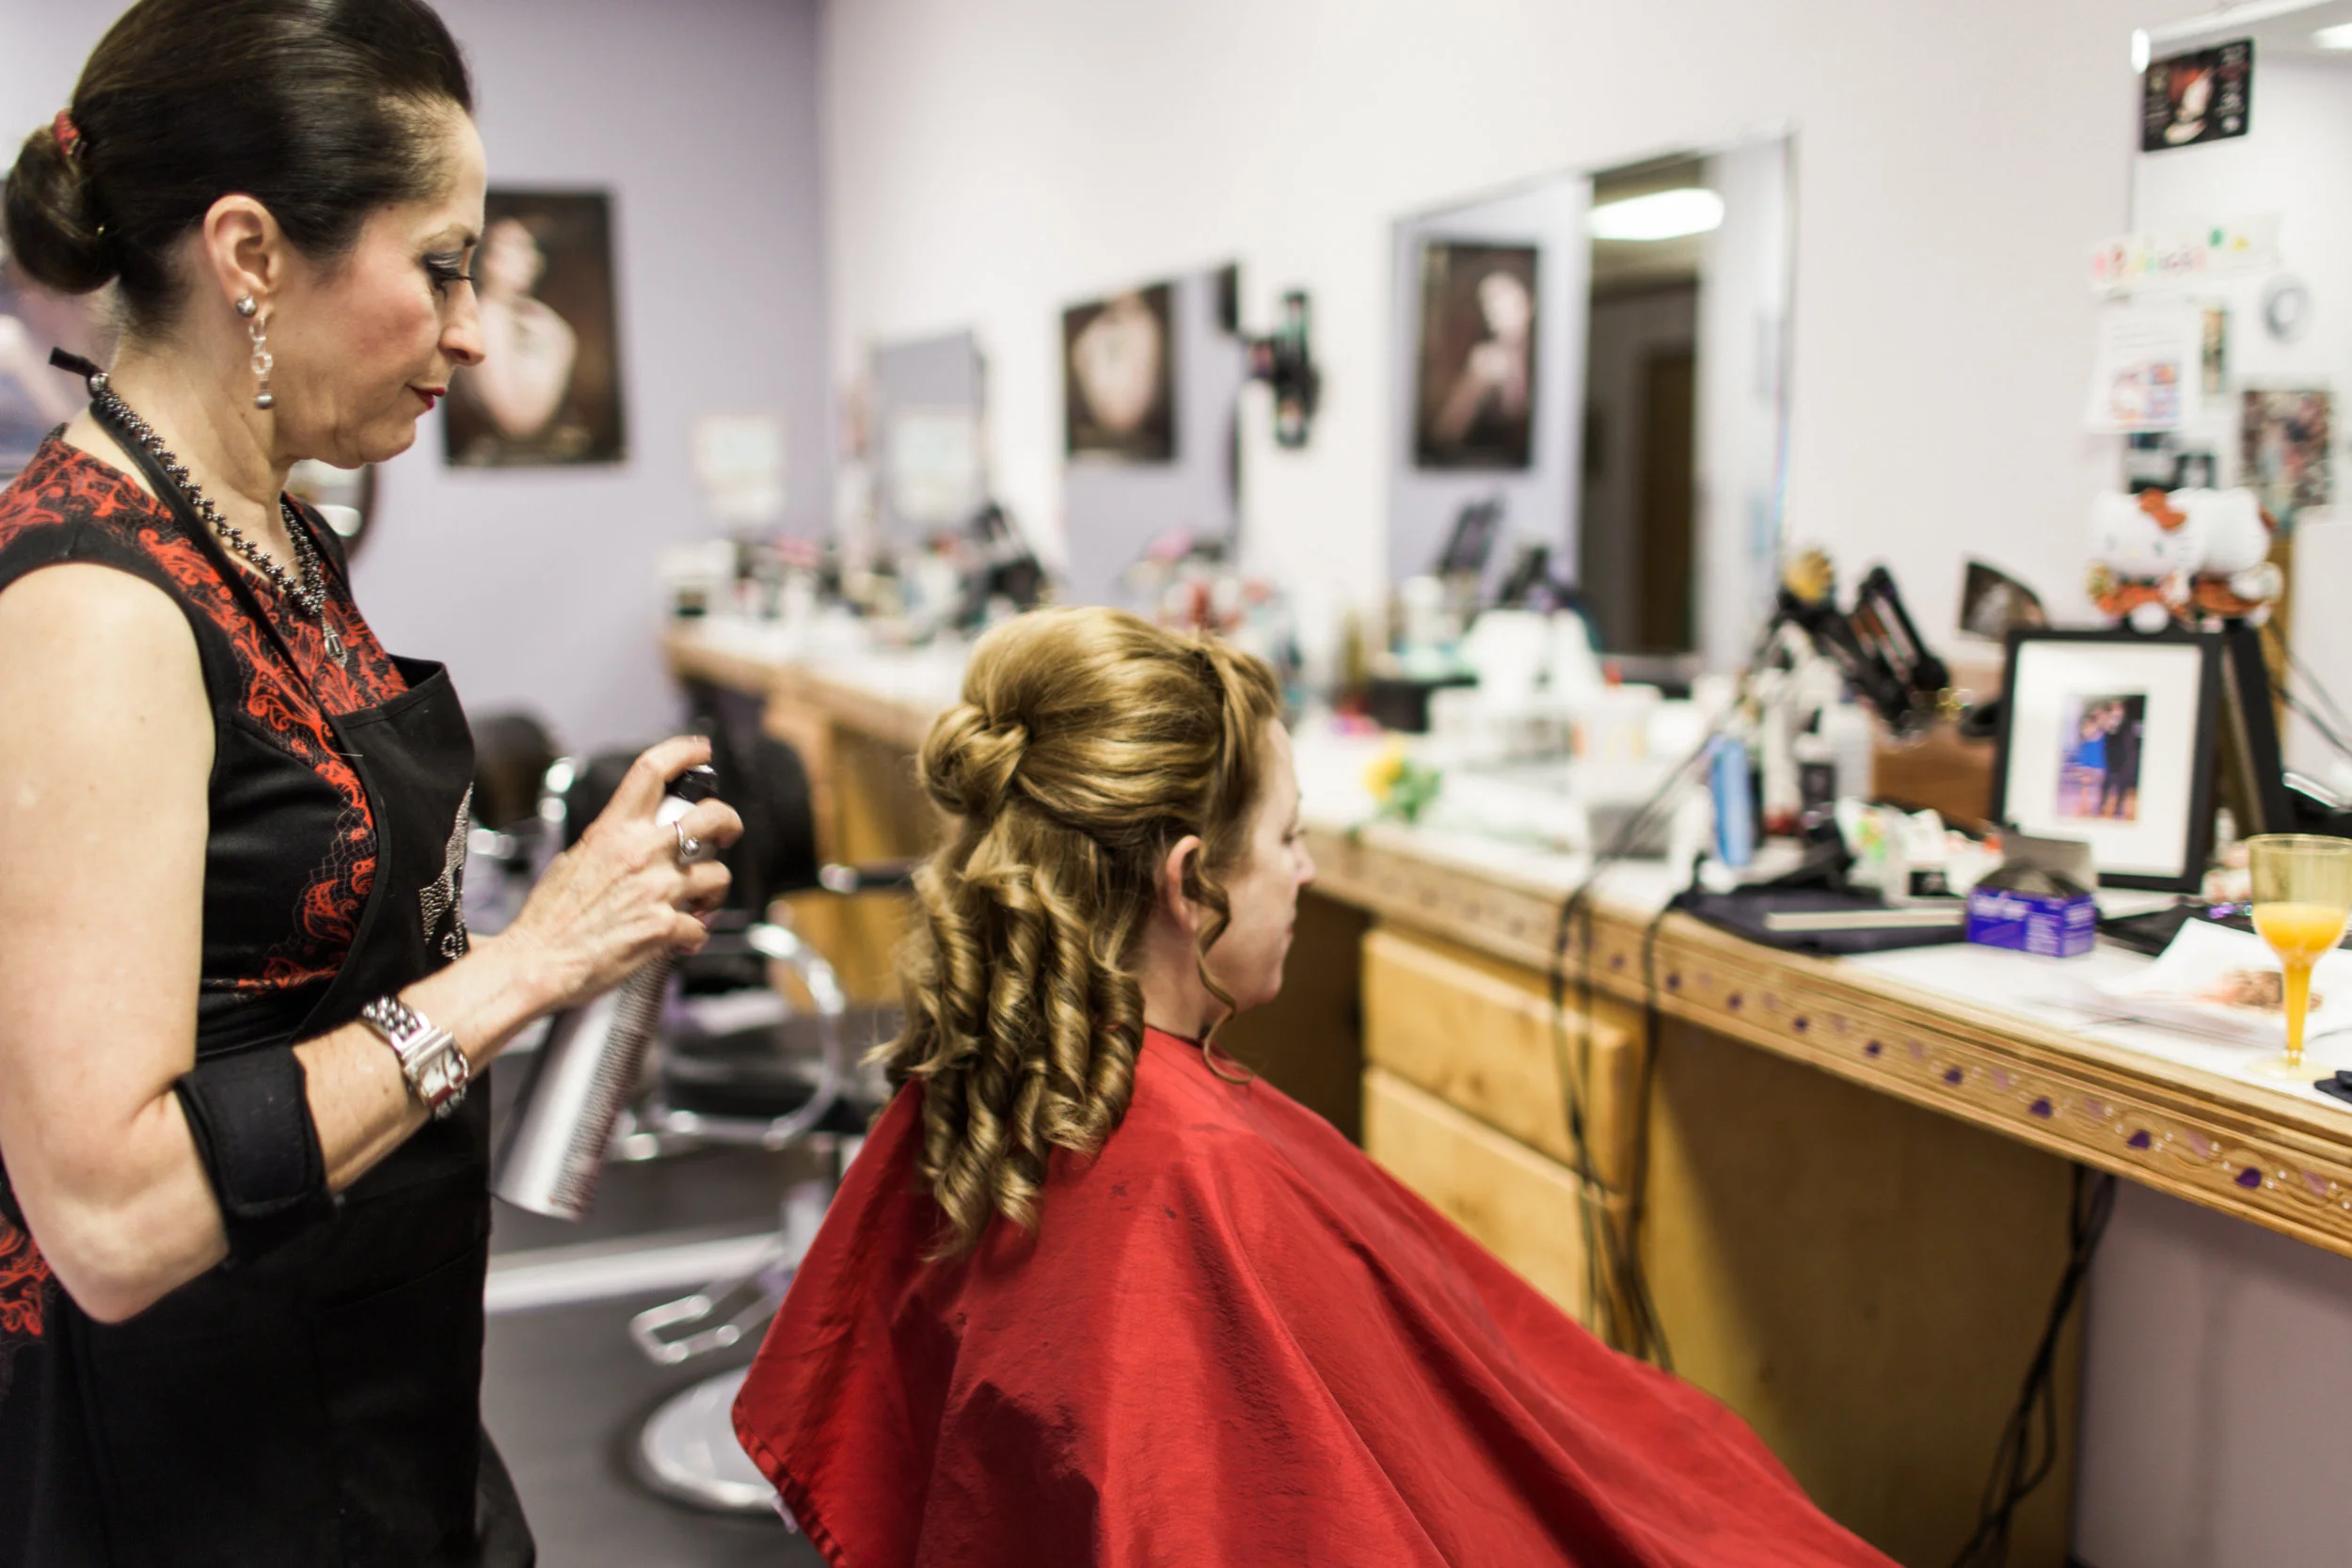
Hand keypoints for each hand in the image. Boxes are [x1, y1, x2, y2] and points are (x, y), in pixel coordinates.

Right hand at [496, 736, 742, 1010]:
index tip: (700, 748)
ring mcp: (657, 889)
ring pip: (718, 875)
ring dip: (713, 891)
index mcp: (613, 830)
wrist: (537, 963)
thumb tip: (626, 842)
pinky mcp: (665, 927)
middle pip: (712, 816)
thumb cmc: (548, 919)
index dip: (683, 751)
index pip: (652, 771)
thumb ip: (608, 845)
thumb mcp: (573, 861)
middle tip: (726, 833)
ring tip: (698, 903)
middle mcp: (640, 853)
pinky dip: (694, 936)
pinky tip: (678, 941)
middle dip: (729, 823)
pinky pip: (701, 927)